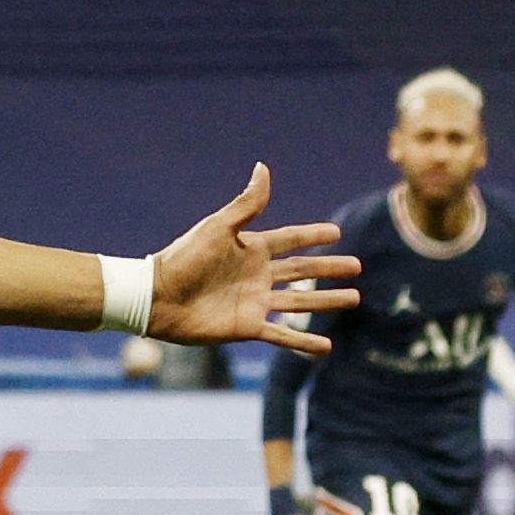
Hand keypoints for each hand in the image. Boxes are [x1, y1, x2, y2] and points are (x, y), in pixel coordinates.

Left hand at [144, 166, 356, 354]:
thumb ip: (247, 204)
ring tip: (354, 298)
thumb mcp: (218, 227)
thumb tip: (263, 168)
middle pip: (302, 271)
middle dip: (329, 269)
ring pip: (300, 302)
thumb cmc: (184, 258)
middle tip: (356, 266)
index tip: (337, 232)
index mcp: (251, 248)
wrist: (158, 298)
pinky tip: (326, 346)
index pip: (291, 240)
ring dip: (326, 301)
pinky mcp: (247, 327)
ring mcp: (254, 302)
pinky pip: (282, 335)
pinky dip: (303, 341)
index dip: (313, 236)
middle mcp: (257, 275)